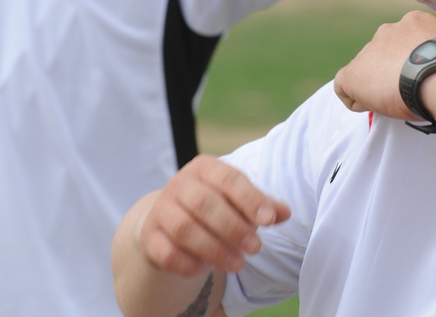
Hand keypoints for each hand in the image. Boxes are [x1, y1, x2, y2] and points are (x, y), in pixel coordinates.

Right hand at [136, 155, 290, 275]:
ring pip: (185, 228)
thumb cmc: (215, 206)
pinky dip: (189, 263)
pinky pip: (167, 252)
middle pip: (205, 203)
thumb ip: (263, 206)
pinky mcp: (149, 236)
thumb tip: (285, 212)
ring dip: (214, 248)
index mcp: (204, 167)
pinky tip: (206, 268)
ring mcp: (160, 209)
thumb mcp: (239, 201)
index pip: (229, 178)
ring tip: (238, 263)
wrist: (169, 221)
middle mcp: (179, 183)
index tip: (269, 220)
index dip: (250, 199)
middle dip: (233, 228)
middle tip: (256, 248)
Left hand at [334, 11, 435, 119]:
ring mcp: (368, 52)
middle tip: (409, 91)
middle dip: (391, 71)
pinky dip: (355, 98)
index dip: (411, 60)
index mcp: (414, 23)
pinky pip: (344, 86)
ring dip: (376, 85)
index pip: (405, 41)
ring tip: (395, 103)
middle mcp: (388, 31)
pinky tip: (372, 107)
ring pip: (365, 69)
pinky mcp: (354, 74)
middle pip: (382, 53)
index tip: (422, 76)